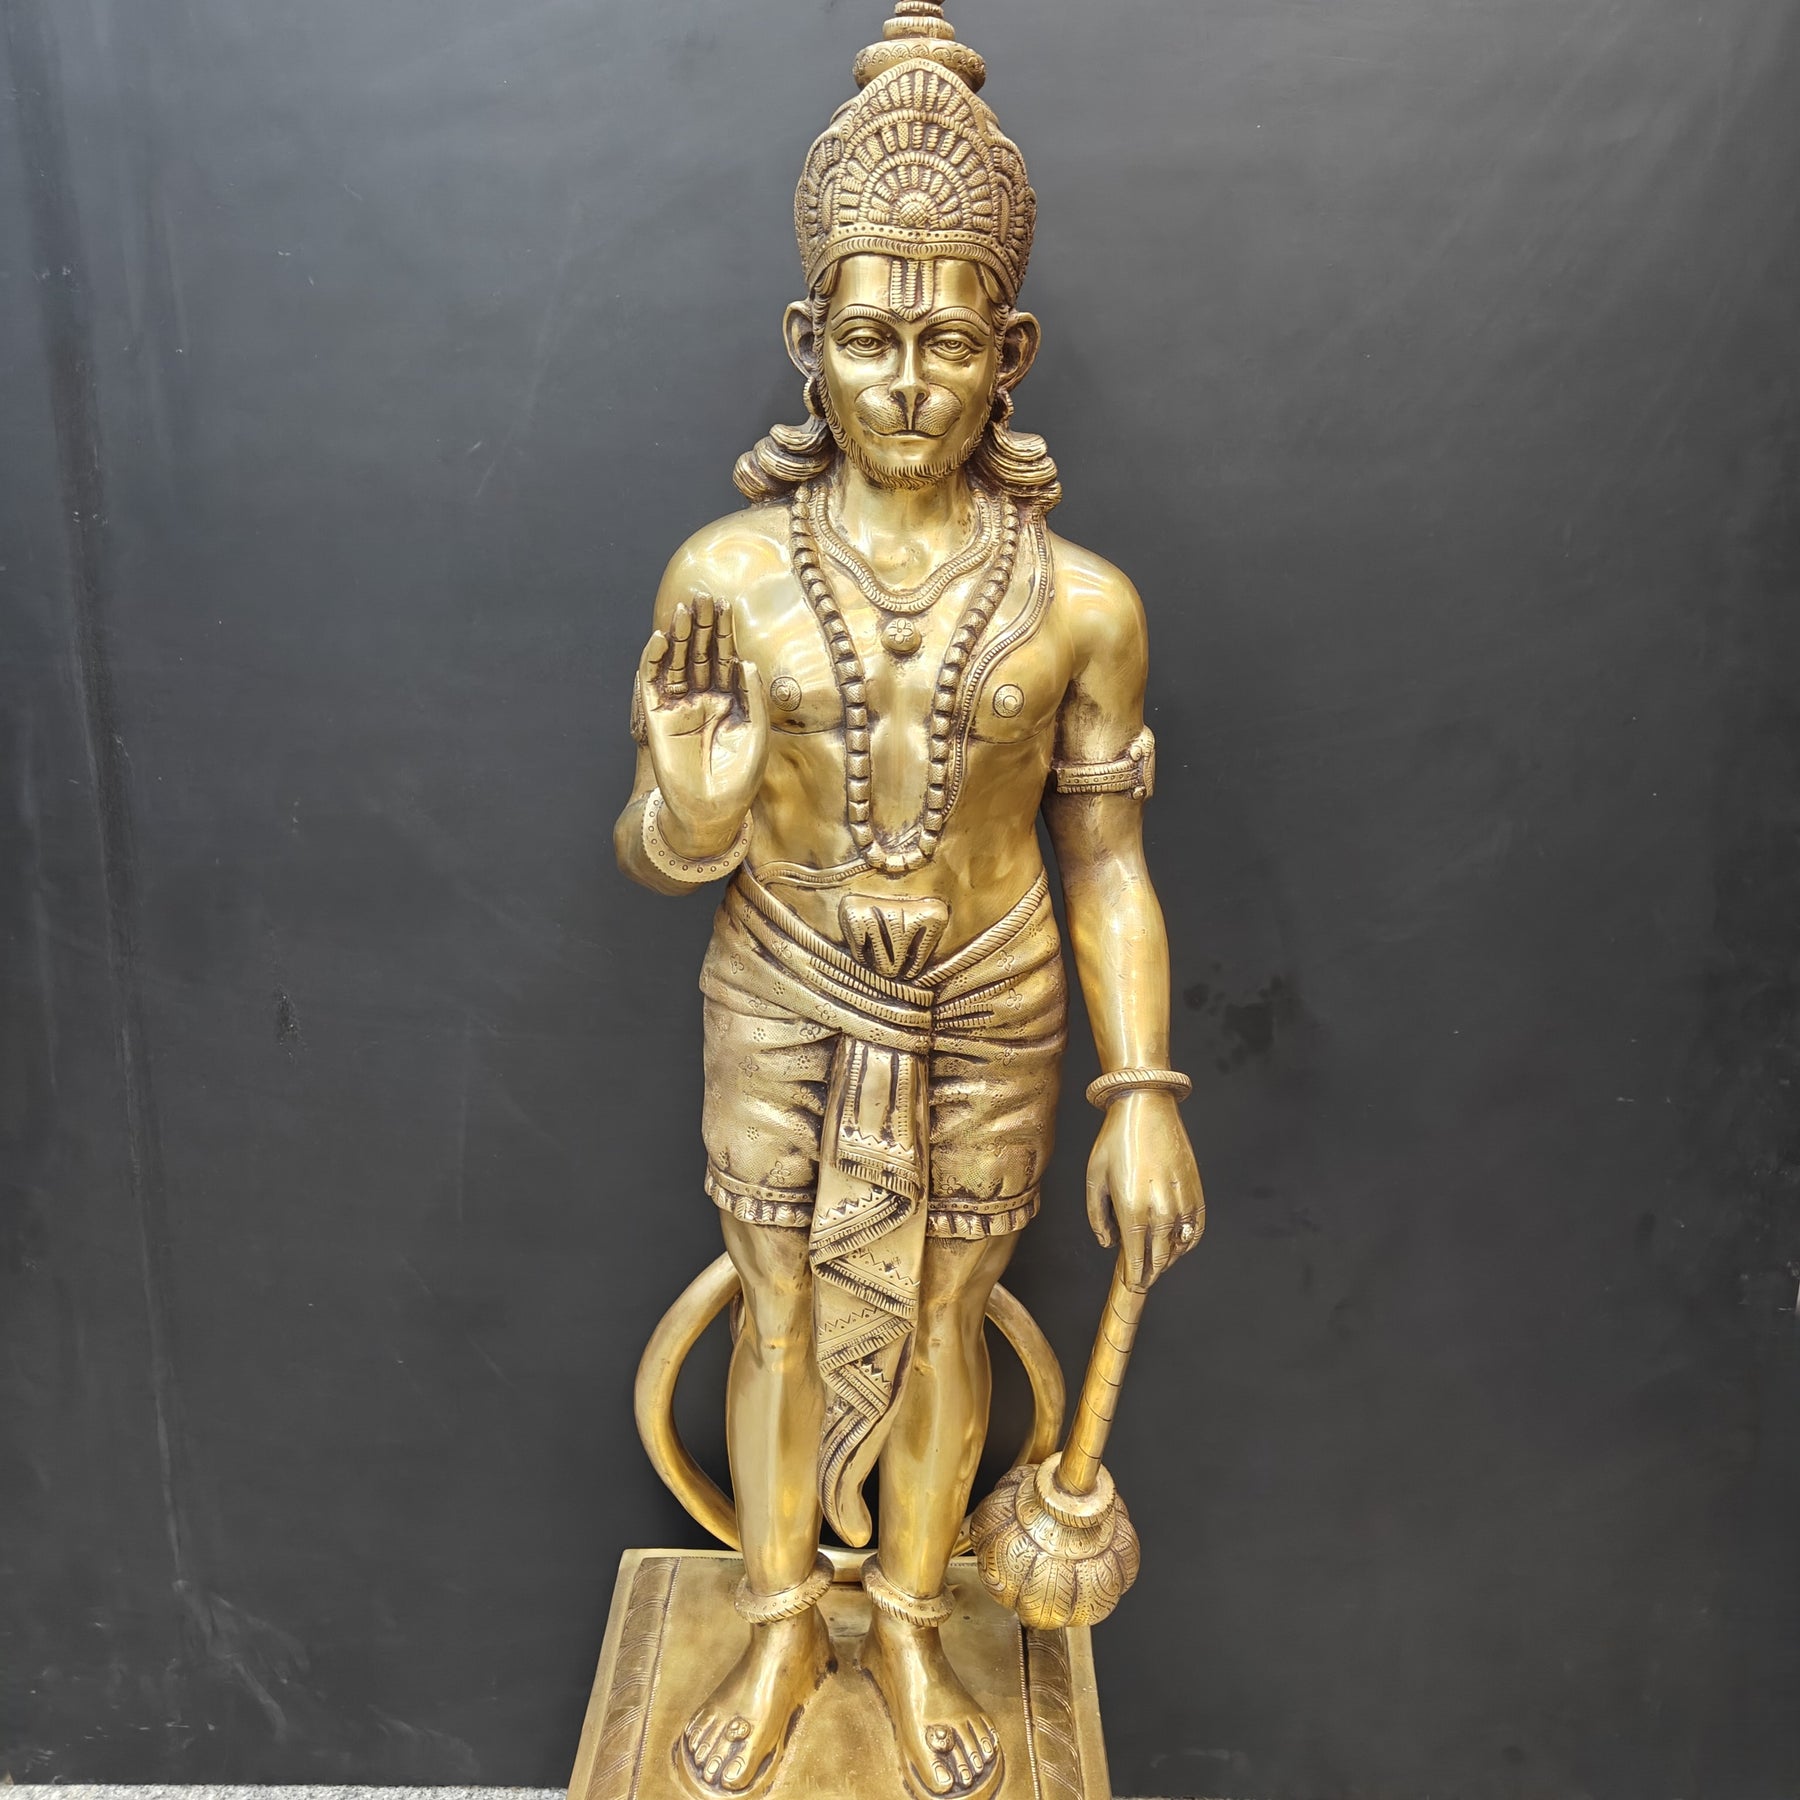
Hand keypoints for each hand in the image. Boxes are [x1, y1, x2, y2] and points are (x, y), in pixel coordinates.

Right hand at [639, 593, 768, 854]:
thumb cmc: (740, 779)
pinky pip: (652, 684)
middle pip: (700, 653)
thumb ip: (752, 697)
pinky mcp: (656, 718)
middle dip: (701, 626)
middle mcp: (703, 699)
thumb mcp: (757, 734)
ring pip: (676, 662)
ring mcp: (679, 707)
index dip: (725, 633)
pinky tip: (659, 639)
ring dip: (677, 636)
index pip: (725, 658)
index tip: (726, 605)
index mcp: (730, 700)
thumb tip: (745, 661)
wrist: (712, 812)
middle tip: (703, 597)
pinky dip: (653, 661)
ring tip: (682, 609)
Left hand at [1085, 1090, 1203, 1291]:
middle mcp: (1161, 1212)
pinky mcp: (1196, 1193)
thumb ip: (1096, 1216)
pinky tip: (1178, 1245)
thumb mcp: (1093, 1177)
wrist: (1146, 1109)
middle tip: (1141, 1277)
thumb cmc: (1116, 1140)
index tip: (1132, 1285)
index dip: (1134, 1277)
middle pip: (1158, 1259)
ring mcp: (1182, 1203)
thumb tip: (1108, 1243)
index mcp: (1133, 1210)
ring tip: (1156, 1262)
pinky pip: (1196, 1230)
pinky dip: (1188, 1243)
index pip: (1136, 1260)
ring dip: (1167, 1259)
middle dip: (1149, 1272)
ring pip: (1178, 1248)